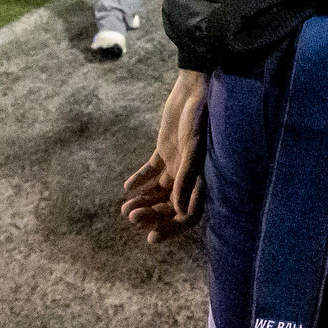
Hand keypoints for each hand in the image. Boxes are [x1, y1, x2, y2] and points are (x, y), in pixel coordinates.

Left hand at [121, 68, 208, 241]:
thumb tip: (179, 208)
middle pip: (170, 205)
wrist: (193, 90)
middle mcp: (190, 176)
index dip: (170, 228)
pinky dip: (140, 180)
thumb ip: (186, 177)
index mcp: (202, 179)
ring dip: (143, 200)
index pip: (187, 213)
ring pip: (158, 191)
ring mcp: (177, 163)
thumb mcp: (192, 148)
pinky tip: (127, 187)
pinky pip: (151, 172)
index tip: (150, 237)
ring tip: (125, 208)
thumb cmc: (199, 118)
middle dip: (151, 214)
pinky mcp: (166, 151)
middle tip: (131, 217)